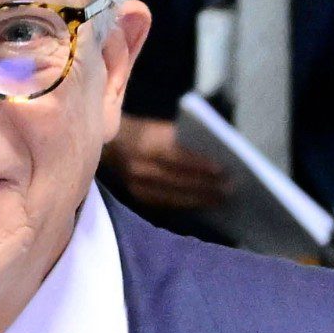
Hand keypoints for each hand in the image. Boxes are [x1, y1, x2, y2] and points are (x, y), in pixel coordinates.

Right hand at [105, 117, 228, 209]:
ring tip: (220, 200)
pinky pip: (163, 203)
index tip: (223, 170)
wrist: (103, 145)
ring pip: (172, 195)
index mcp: (146, 142)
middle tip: (230, 189)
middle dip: (205, 185)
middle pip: (178, 179)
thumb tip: (211, 154)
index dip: (200, 165)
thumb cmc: (138, 131)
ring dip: (198, 199)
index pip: (178, 156)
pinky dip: (184, 204)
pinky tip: (200, 204)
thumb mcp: (156, 128)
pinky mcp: (134, 195)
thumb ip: (179, 140)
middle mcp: (138, 165)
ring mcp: (134, 183)